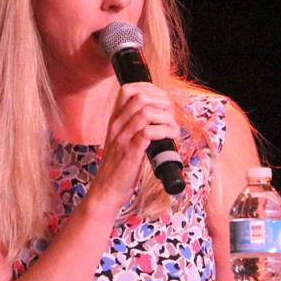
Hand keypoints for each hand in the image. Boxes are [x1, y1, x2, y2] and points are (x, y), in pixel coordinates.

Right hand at [90, 83, 179, 211]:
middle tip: (171, 116)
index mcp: (114, 120)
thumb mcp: (122, 140)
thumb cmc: (118, 167)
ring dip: (166, 118)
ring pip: (146, 113)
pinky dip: (164, 132)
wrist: (106, 190)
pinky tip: (170, 138)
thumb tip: (159, 115)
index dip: (150, 89)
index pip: (127, 90)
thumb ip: (134, 126)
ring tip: (173, 129)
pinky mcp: (130, 154)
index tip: (163, 100)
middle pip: (140, 97)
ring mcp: (122, 139)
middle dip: (162, 103)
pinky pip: (148, 133)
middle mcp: (116, 126)